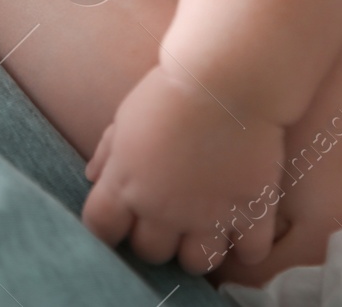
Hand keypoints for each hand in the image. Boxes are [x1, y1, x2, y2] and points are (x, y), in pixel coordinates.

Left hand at [82, 64, 285, 272]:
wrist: (226, 78)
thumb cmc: (171, 90)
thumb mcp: (127, 117)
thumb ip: (108, 152)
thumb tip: (92, 175)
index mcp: (125, 182)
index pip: (101, 229)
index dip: (108, 229)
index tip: (121, 221)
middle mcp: (162, 207)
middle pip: (150, 252)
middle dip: (157, 239)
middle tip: (170, 218)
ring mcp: (207, 214)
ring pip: (196, 263)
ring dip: (199, 248)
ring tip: (206, 227)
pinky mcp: (249, 211)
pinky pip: (249, 254)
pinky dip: (247, 244)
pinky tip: (244, 224)